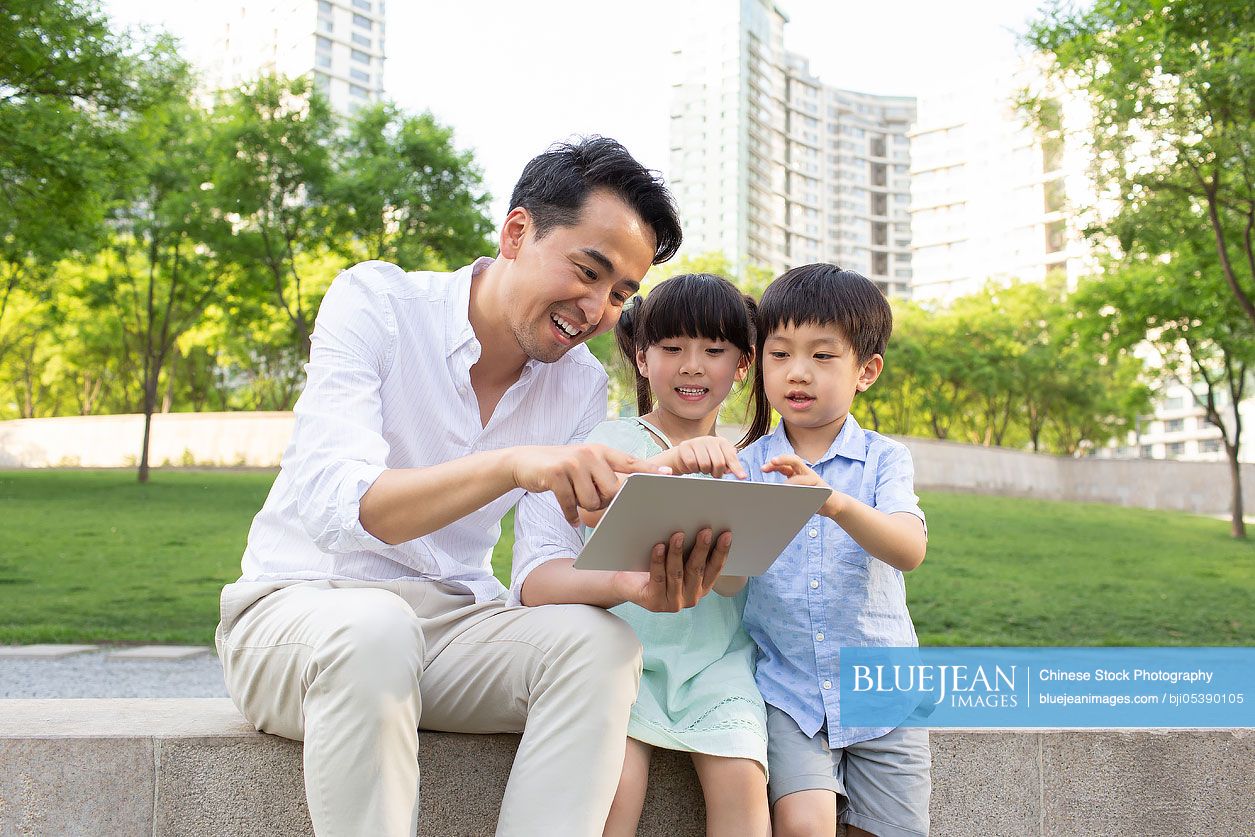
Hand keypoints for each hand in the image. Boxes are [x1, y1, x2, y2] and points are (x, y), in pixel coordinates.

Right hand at [510, 444, 668, 524]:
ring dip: (585, 508)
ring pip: (592, 501)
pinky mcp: (555, 475)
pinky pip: (571, 505)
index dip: (650, 469)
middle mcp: (589, 454)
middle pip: (613, 491)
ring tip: (575, 499)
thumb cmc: (561, 468)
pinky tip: (571, 519)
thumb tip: (626, 495)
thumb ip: (605, 474)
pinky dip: (570, 515)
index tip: (669, 475)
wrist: (523, 461)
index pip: (631, 462)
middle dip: (605, 502)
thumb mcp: (585, 464)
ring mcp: (572, 463)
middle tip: (591, 499)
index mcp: (601, 451)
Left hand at [612, 528, 731, 611]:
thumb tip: (698, 524)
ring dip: (678, 552)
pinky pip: (658, 578)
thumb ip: (689, 550)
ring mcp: (673, 602)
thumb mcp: (678, 559)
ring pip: (677, 574)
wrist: (628, 585)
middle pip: (697, 570)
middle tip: (705, 531)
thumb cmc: (656, 568)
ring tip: (678, 535)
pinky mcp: (655, 602)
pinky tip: (659, 547)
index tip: (726, 534)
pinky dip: (658, 561)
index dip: (721, 551)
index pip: (715, 569)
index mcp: (701, 587)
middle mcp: (691, 597)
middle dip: (702, 549)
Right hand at [658, 436, 747, 478]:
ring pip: (704, 464)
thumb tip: (734, 471)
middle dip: (717, 472)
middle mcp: (710, 439)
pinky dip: (693, 469)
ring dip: (704, 471)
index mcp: (721, 442)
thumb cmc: (704, 458)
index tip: (742, 477)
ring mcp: (696, 442)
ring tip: (702, 468)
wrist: (683, 455)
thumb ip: (728, 464)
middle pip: (719, 462)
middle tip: (714, 474)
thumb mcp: (718, 459)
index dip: (736, 467)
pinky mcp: (685, 446)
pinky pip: (692, 463)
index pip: (730, 456)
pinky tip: (693, 466)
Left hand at [762, 454, 841, 517]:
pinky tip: (797, 500)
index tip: (763, 468)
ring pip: (801, 478)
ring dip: (791, 483)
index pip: (786, 464)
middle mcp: (807, 473)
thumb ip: (787, 489)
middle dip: (783, 459)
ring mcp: (816, 480)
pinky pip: (811, 490)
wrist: (834, 504)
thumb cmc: (813, 497)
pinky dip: (802, 495)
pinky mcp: (823, 489)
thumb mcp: (798, 491)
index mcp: (799, 472)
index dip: (775, 464)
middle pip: (795, 460)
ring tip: (782, 489)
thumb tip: (769, 494)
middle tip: (772, 461)